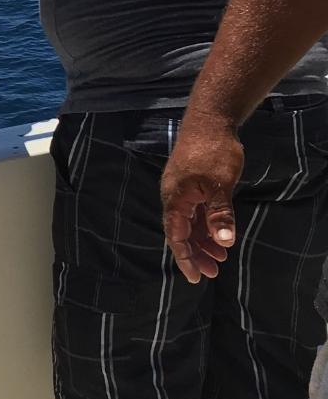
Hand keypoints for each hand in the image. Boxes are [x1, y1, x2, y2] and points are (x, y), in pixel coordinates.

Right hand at [161, 116, 243, 283]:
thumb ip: (220, 215)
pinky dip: (205, 225)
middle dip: (196, 254)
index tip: (196, 278)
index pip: (176, 237)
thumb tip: (224, 241)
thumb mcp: (221, 185)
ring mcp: (182, 191)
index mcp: (176, 200)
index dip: (186, 259)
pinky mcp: (191, 184)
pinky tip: (218, 232)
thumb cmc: (213, 151)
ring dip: (202, 240)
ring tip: (220, 255)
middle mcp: (174, 198)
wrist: (209, 120)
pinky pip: (194, 212)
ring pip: (189, 223)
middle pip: (181, 234)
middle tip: (214, 271)